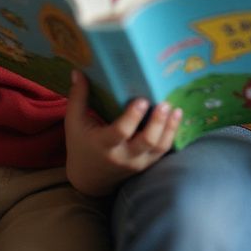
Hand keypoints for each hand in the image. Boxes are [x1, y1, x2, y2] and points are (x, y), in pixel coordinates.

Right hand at [64, 71, 181, 195]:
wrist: (89, 179)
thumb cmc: (81, 145)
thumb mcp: (74, 123)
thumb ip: (78, 97)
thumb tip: (78, 71)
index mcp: (104, 144)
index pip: (120, 132)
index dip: (132, 117)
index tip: (142, 100)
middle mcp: (123, 156)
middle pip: (146, 142)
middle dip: (157, 123)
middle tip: (164, 103)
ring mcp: (137, 162)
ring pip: (159, 148)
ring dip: (170, 128)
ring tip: (176, 109)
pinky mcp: (146, 164)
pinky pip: (163, 152)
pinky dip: (171, 134)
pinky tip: (176, 117)